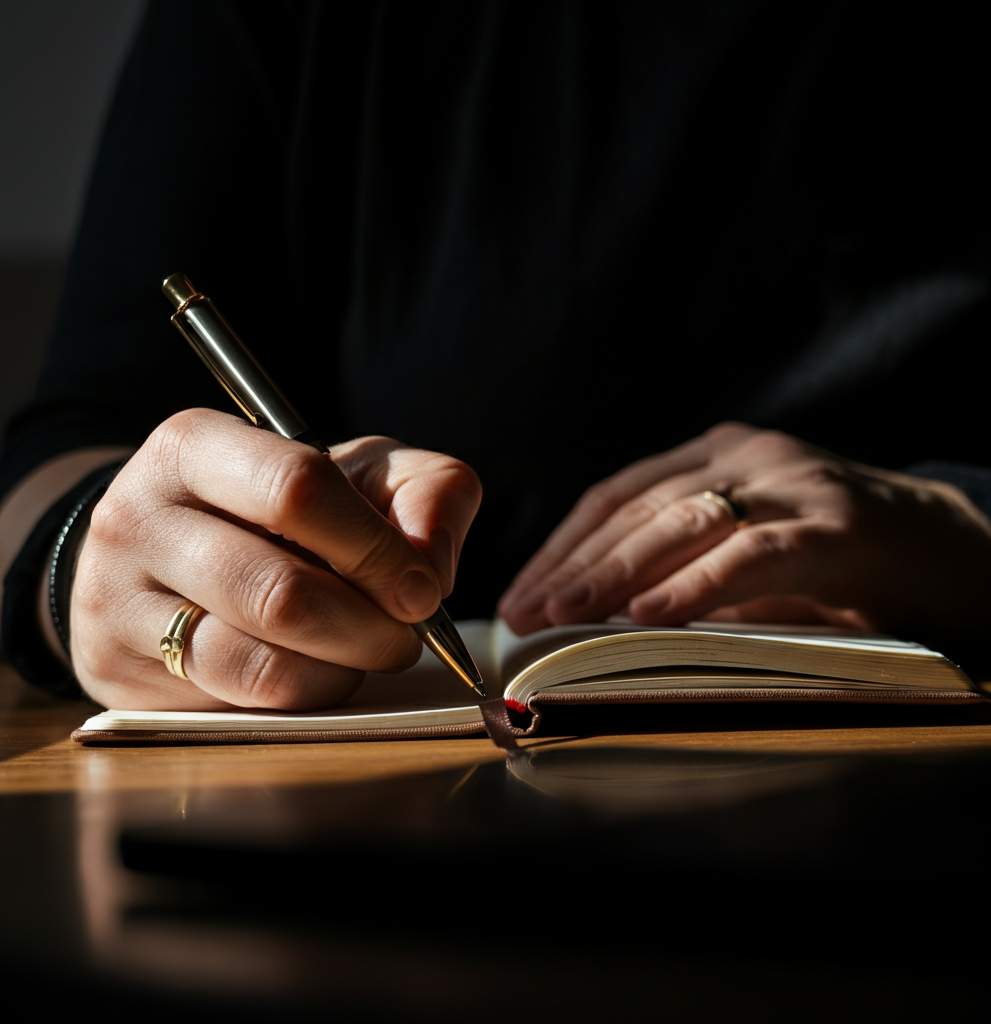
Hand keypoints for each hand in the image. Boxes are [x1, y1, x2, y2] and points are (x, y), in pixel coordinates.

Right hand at [71, 409, 480, 709]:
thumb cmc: (281, 506)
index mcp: (193, 447)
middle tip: (404, 636)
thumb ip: (424, 494)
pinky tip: (314, 669)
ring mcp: (116, 602)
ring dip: (340, 669)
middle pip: (280, 592)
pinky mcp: (117, 673)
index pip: (296, 489)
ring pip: (258, 664)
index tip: (422, 591)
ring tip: (363, 651)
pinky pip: (236, 704)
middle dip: (369, 627)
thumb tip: (429, 572)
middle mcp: (137, 518)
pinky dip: (302, 696)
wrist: (168, 546)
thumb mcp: (359, 471)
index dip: (375, 549)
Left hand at [498, 422, 990, 634]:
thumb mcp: (744, 554)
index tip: (520, 593)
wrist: (951, 548)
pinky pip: (753, 553)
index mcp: (714, 453)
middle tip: (524, 613)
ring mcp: (792, 482)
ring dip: (615, 573)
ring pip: (684, 522)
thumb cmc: (833, 560)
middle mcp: (745, 455)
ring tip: (564, 614)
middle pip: (638, 508)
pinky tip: (649, 615)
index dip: (561, 545)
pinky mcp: (837, 524)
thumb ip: (683, 566)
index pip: (616, 496)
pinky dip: (696, 584)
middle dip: (573, 564)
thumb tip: (600, 613)